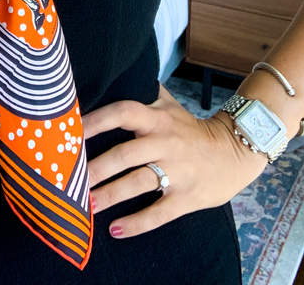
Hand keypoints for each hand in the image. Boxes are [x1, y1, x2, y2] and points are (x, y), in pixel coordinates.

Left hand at [83, 85, 266, 237]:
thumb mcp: (168, 105)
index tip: (71, 130)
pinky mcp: (186, 197)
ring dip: (110, 195)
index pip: (123, 112)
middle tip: (69, 180)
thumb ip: (142, 92)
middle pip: (125, 154)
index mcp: (157, 119)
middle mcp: (164, 142)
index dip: (97, 120)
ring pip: (138, 183)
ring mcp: (177, 171)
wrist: (234, 152)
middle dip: (96, 168)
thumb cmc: (190, 129)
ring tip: (85, 207)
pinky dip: (137, 223)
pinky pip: (159, 213)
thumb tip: (111, 73)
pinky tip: (115, 230)